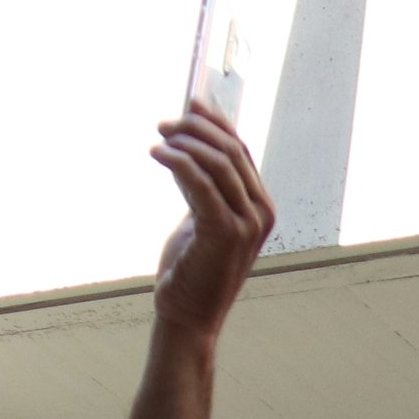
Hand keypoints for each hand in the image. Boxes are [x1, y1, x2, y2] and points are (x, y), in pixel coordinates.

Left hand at [150, 101, 274, 337]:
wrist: (190, 315)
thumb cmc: (193, 270)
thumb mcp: (201, 219)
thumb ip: (202, 186)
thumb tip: (187, 145)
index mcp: (261, 208)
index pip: (241, 150)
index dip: (216, 122)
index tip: (190, 103)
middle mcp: (261, 213)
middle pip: (232, 150)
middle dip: (197, 128)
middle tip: (165, 123)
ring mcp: (246, 224)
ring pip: (218, 162)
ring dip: (186, 142)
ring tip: (159, 137)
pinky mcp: (224, 232)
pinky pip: (200, 182)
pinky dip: (177, 161)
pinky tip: (157, 154)